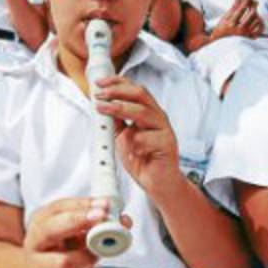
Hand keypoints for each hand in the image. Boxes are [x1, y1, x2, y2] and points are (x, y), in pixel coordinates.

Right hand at [22, 197, 119, 267]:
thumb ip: (96, 222)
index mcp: (40, 222)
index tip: (103, 209)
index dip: (81, 208)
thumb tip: (124, 220)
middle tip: (102, 224)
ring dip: (86, 259)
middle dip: (78, 224)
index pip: (57, 209)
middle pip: (51, 231)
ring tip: (93, 256)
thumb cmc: (59, 248)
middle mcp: (33, 243)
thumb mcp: (73, 230)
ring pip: (63, 263)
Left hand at [94, 76, 182, 198]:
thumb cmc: (142, 160)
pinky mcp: (167, 144)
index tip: (99, 84)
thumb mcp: (123, 137)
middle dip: (117, 92)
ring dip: (120, 109)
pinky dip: (135, 144)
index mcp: (149, 112)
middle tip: (99, 95)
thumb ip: (116, 123)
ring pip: (143, 112)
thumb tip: (101, 106)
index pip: (135, 90)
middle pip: (140, 94)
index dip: (117, 83)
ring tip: (103, 110)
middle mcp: (157, 117)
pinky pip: (147, 139)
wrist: (158, 184)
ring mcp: (164, 129)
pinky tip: (133, 153)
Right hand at [210, 0, 263, 39]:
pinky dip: (260, 23)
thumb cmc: (222, 27)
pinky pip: (260, 28)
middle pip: (251, 14)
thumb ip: (234, 6)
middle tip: (255, 1)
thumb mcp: (226, 16)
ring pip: (257, 20)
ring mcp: (245, 34)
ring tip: (254, 11)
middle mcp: (239, 29)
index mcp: (231, 23)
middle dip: (254, 6)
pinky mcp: (249, 37)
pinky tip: (257, 19)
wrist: (221, 40)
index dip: (247, 1)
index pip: (241, 9)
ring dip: (257, 14)